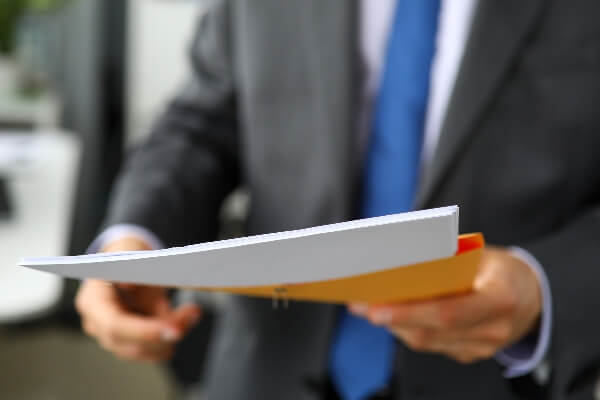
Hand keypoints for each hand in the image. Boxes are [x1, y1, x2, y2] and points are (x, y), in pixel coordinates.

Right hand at [75, 237, 201, 362]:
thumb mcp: (130, 256)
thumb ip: (133, 272)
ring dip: (174, 333)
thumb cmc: (125, 258)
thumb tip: (132, 287)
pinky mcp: (134, 342)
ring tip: (192, 312)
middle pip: (131, 345)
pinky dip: (174, 335)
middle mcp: (99, 326)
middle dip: (165, 334)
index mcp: (92, 303)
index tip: (174, 329)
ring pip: (147, 351)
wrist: (127, 263)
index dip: (144, 331)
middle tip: (192, 314)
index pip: (114, 326)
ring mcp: (115, 338)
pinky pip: (156, 348)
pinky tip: (187, 317)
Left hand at [349, 247, 541, 363]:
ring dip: (393, 325)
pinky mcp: (472, 354)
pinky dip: (407, 329)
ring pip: (427, 342)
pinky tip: (389, 315)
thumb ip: (447, 261)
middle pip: (432, 332)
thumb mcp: (481, 255)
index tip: (375, 306)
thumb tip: (398, 262)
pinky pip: (433, 345)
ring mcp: (484, 347)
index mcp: (500, 298)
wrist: (533, 296)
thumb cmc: (499, 268)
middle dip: (391, 319)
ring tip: (365, 308)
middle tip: (360, 306)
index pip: (447, 312)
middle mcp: (494, 329)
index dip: (408, 311)